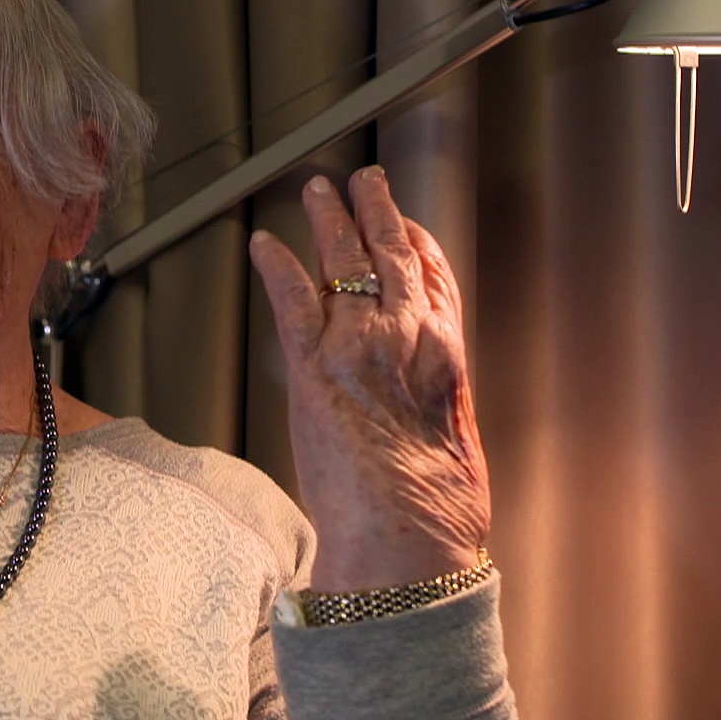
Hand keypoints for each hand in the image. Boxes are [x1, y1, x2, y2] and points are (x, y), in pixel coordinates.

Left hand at [248, 166, 489, 593]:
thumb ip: (439, 408)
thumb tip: (425, 414)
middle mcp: (409, 337)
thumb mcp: (455, 444)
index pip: (435, 280)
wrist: (406, 537)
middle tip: (362, 182)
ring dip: (328, 220)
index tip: (406, 224)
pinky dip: (278, 265)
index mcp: (449, 356)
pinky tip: (266, 243)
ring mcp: (359, 345)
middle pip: (391, 255)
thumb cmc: (437, 511)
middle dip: (375, 212)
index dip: (417, 244)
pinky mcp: (313, 364)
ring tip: (317, 191)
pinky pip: (293, 298)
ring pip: (344, 262)